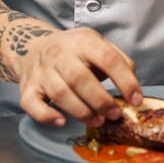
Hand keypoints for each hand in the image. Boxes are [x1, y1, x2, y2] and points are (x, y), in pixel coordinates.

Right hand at [15, 26, 141, 126]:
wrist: (32, 46)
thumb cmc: (72, 51)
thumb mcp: (97, 45)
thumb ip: (118, 61)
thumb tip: (133, 86)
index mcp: (83, 41)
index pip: (108, 59)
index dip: (125, 81)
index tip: (135, 99)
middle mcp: (60, 54)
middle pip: (80, 79)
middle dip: (101, 101)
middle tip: (114, 114)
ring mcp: (42, 71)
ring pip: (60, 94)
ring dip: (82, 112)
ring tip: (97, 120)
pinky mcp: (28, 87)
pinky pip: (33, 105)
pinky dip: (47, 116)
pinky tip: (62, 121)